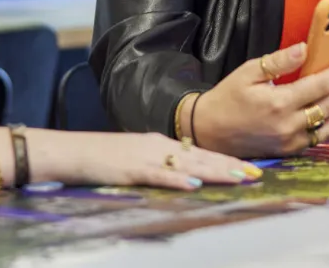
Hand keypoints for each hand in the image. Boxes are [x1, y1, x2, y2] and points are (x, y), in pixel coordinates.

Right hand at [38, 130, 260, 190]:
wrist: (71, 151)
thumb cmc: (102, 159)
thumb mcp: (136, 159)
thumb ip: (160, 164)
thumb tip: (187, 174)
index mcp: (161, 145)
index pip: (202, 152)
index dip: (228, 160)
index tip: (252, 168)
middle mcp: (159, 147)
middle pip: (202, 156)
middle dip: (231, 165)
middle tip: (257, 173)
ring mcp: (145, 156)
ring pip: (188, 163)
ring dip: (215, 169)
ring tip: (239, 176)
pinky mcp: (130, 168)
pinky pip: (157, 174)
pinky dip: (176, 178)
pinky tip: (194, 182)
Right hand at [192, 42, 328, 157]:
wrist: (209, 130)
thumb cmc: (228, 97)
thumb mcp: (249, 71)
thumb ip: (279, 61)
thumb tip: (304, 48)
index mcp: (278, 103)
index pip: (318, 87)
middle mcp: (288, 125)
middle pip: (328, 106)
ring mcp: (290, 141)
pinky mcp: (289, 151)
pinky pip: (318, 138)